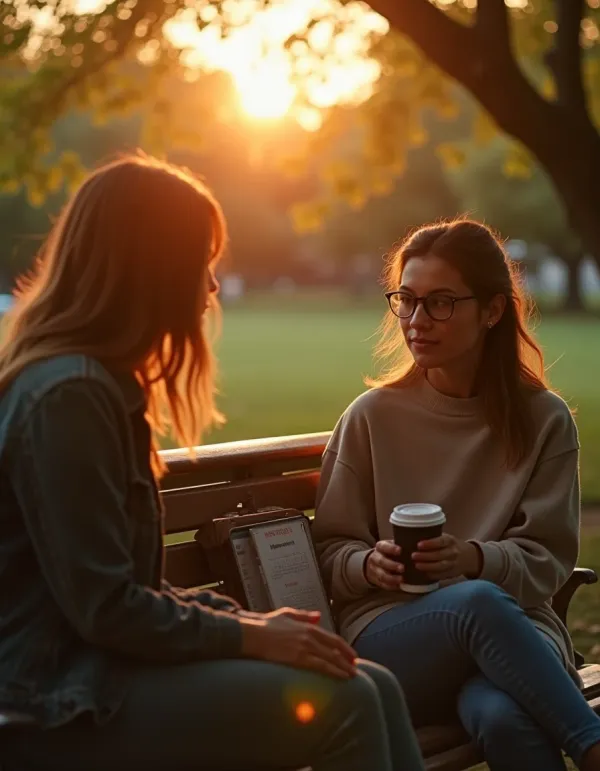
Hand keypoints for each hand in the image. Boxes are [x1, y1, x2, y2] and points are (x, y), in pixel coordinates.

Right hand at [240, 608, 357, 679]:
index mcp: (308, 626)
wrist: (252, 634)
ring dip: (343, 667)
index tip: (352, 656)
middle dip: (347, 660)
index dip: (345, 648)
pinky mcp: (298, 658)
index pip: (333, 638)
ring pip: (330, 659)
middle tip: (356, 668)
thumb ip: (304, 616)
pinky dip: (333, 671)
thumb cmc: (266, 625)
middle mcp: (309, 636)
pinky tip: (340, 677)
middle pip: (335, 649)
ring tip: (352, 675)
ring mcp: (304, 647)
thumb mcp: (287, 614)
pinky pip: (320, 666)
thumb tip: (318, 616)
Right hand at [364, 541, 403, 589]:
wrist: (376, 562)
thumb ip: (401, 546)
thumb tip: (416, 549)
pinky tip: (399, 586)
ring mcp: (374, 570)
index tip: (400, 550)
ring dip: (392, 578)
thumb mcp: (393, 546)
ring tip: (402, 579)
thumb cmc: (390, 552)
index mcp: (380, 547)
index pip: (384, 546)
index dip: (391, 548)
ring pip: (381, 575)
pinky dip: (391, 586)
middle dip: (392, 565)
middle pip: (381, 561)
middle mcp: (375, 558)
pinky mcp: (376, 580)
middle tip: (403, 568)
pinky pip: (383, 584)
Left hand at [413, 534, 481, 579]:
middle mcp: (453, 552)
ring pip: (441, 566)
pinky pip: (442, 575)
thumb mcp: (446, 537)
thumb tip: (412, 536)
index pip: (441, 541)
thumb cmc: (451, 545)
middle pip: (439, 555)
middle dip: (425, 556)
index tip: (419, 545)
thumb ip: (433, 537)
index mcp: (450, 540)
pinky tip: (423, 573)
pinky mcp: (452, 573)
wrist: (469, 557)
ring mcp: (454, 564)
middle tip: (413, 556)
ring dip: (427, 567)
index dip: (430, 543)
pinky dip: (432, 575)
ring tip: (416, 565)